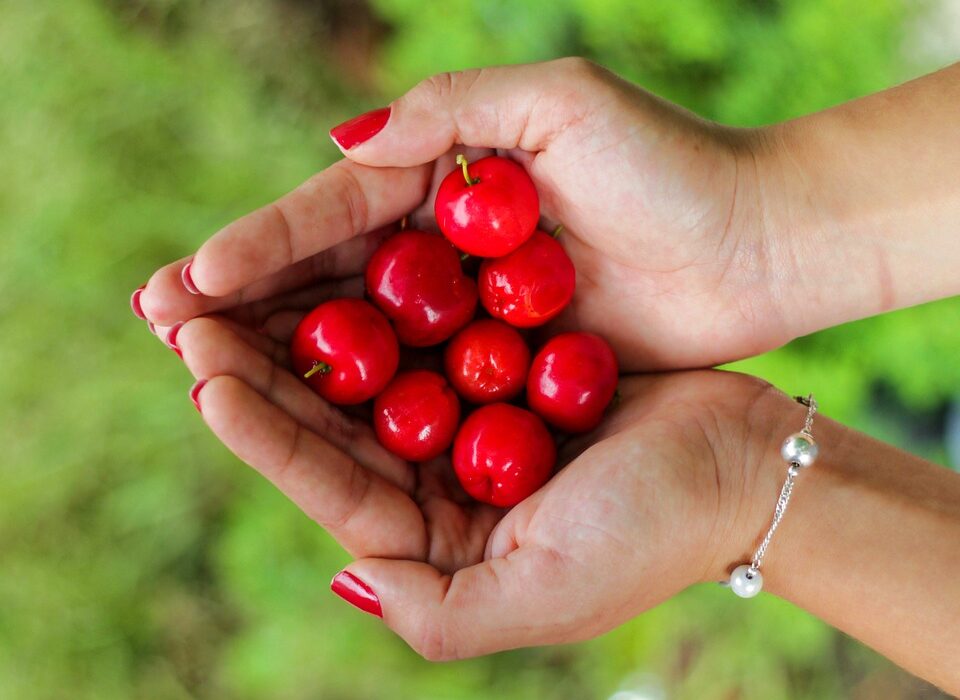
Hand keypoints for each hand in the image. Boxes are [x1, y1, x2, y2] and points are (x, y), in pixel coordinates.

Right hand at [137, 58, 794, 370]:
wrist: (759, 244)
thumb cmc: (670, 166)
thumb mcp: (557, 104)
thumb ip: (451, 113)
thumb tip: (344, 143)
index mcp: (448, 177)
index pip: (335, 211)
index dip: (261, 244)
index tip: (192, 278)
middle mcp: (446, 244)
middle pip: (329, 275)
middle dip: (246, 299)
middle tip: (162, 324)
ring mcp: (470, 308)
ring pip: (360, 333)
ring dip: (283, 351)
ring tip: (204, 369)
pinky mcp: (504, 361)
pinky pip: (419, 381)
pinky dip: (361, 397)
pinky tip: (302, 415)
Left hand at [168, 313, 786, 658]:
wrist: (742, 465)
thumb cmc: (650, 533)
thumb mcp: (543, 595)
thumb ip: (440, 615)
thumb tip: (346, 577)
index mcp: (438, 542)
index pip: (333, 487)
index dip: (266, 436)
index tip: (206, 380)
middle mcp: (443, 482)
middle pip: (335, 424)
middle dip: (262, 373)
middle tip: (189, 319)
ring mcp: (469, 420)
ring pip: (369, 371)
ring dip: (306, 330)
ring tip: (237, 285)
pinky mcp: (501, 366)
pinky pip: (427, 330)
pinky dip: (381, 300)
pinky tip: (335, 261)